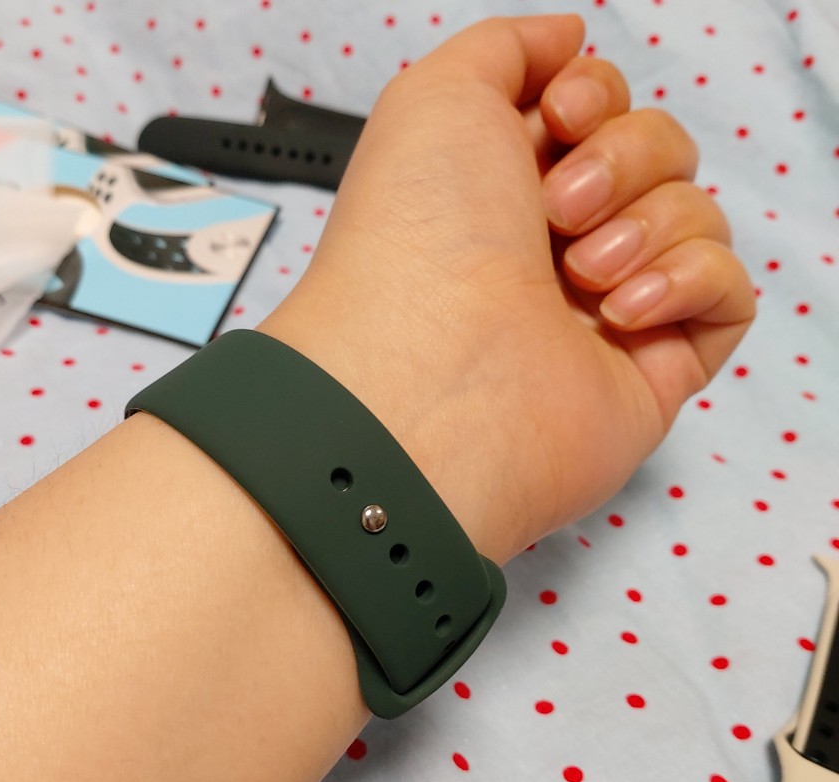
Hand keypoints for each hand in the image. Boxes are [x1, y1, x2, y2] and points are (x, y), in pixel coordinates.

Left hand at [260, 15, 754, 563]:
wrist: (434, 375)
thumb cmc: (419, 241)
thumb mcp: (435, 99)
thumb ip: (506, 48)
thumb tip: (568, 42)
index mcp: (506, 190)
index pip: (601, 114)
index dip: (599, 98)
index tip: (562, 116)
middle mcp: (555, 249)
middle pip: (659, 154)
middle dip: (622, 159)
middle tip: (557, 209)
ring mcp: (606, 310)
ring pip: (696, 216)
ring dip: (647, 225)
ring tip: (579, 274)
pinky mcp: (655, 367)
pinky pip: (728, 294)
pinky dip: (690, 282)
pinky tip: (621, 313)